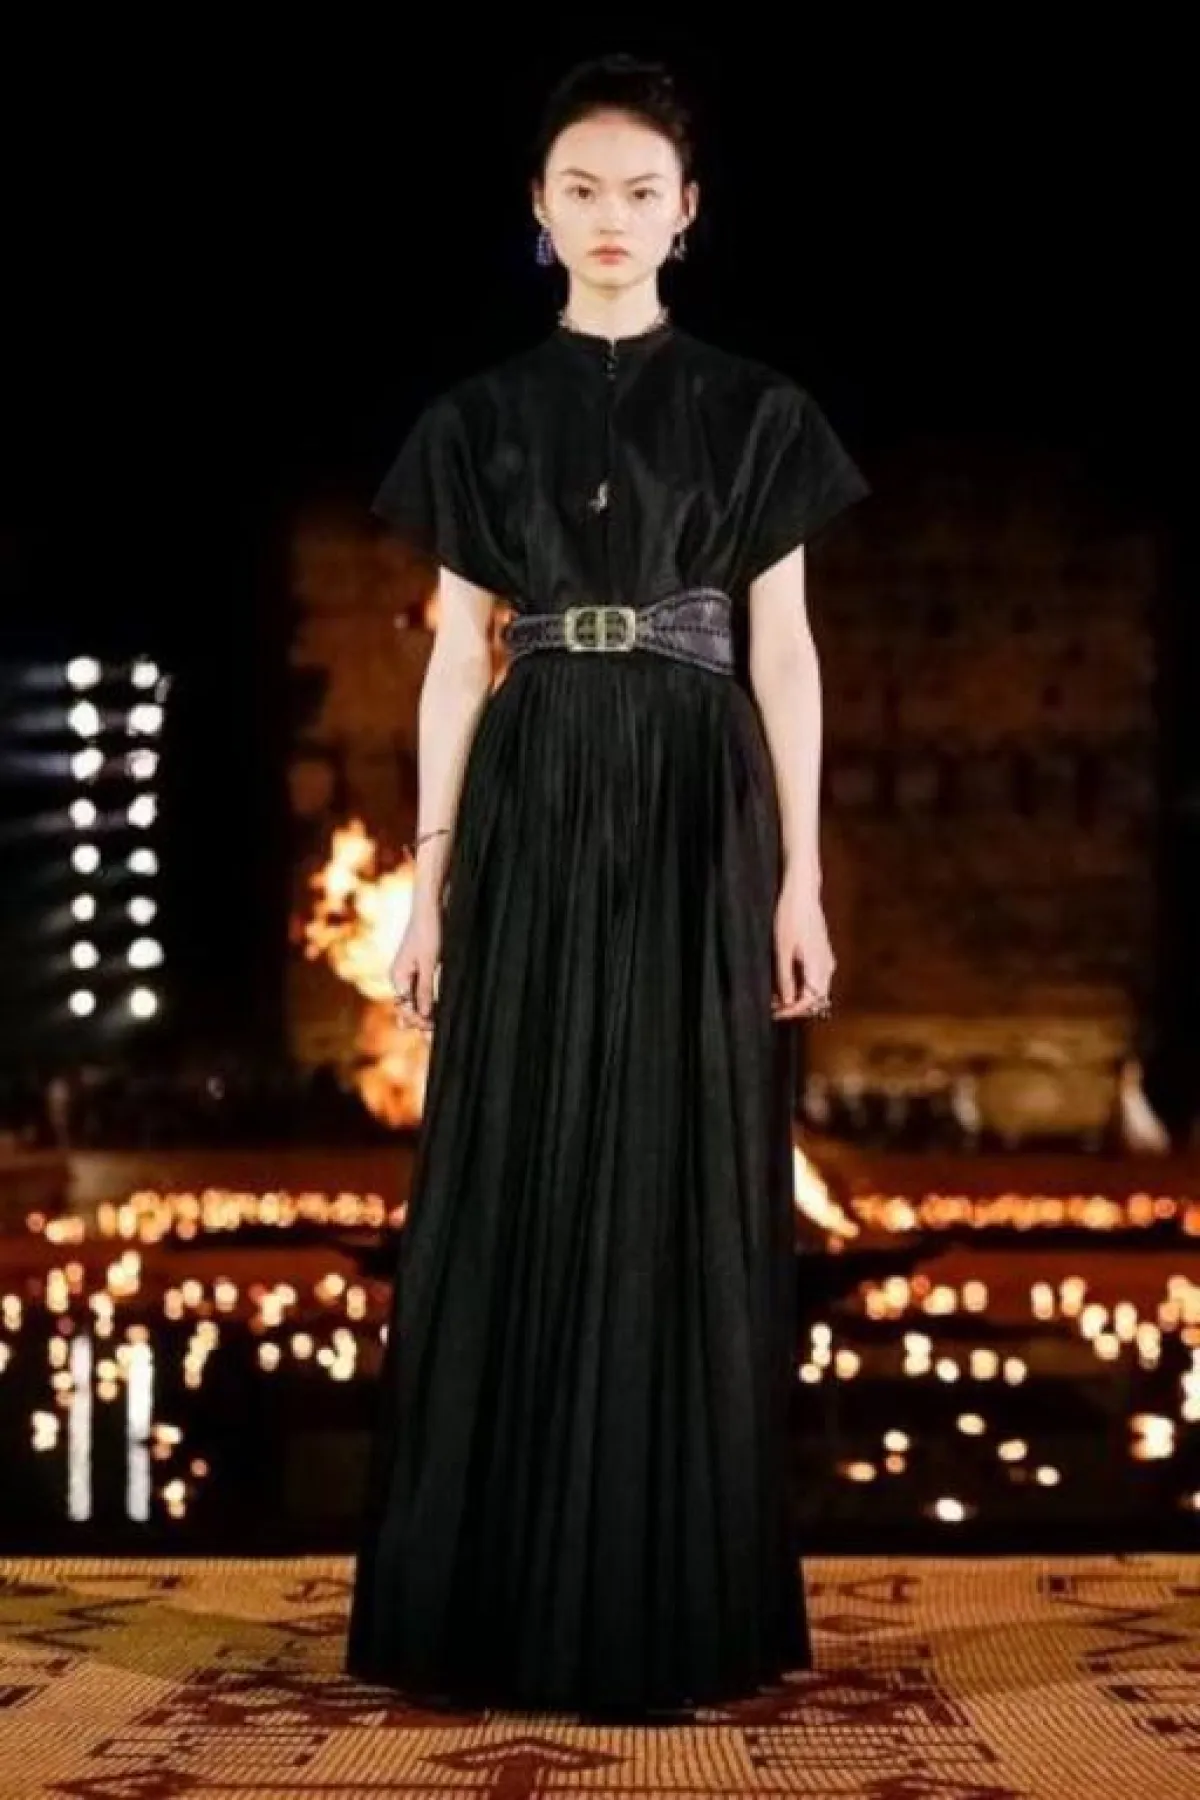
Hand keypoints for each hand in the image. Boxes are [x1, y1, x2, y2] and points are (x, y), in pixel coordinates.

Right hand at [389, 906, 441, 1034]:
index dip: (418, 1021)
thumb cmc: (429, 931)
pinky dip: (428, 1004)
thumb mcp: (428, 962)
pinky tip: (437, 1013)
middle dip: (419, 1023)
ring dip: (424, 1016)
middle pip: (407, 1008)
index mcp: (398, 977)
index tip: (432, 1031)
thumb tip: (424, 1015)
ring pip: (414, 1002)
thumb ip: (425, 989)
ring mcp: (409, 974)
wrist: (430, 907)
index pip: (405, 1008)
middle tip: (434, 1039)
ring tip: (435, 1032)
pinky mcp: (420, 968)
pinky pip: (420, 992)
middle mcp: (400, 978)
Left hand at [771, 878, 834, 1020]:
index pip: (809, 1002)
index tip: (775, 1014)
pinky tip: (784, 981)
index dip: (792, 1011)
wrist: (802, 892)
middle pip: (815, 998)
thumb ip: (785, 978)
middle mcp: (827, 966)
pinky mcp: (822, 953)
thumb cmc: (790, 917)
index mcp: (819, 967)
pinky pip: (814, 978)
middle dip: (794, 1006)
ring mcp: (826, 959)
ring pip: (815, 989)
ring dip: (797, 996)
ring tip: (774, 996)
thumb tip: (788, 1002)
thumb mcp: (781, 950)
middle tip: (772, 1007)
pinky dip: (801, 985)